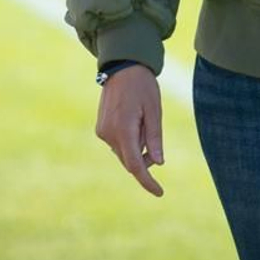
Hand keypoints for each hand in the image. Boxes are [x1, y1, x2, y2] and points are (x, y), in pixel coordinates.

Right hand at [95, 65, 165, 196]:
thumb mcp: (154, 110)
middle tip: (155, 139)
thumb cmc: (142, 87)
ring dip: (137, 148)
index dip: (147, 181)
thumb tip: (157, 163)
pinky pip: (118, 144)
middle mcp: (109, 134)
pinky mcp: (101, 129)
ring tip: (144, 121)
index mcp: (124, 130)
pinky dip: (129, 141)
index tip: (159, 192)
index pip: (136, 165)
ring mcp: (102, 132)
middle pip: (130, 160)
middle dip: (145, 159)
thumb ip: (154, 138)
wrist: (122, 67)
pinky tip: (135, 121)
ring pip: (124, 153)